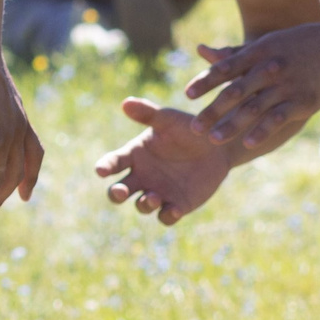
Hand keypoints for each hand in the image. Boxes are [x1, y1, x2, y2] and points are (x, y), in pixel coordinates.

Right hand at [93, 97, 233, 224]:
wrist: (218, 145)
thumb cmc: (188, 128)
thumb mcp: (168, 119)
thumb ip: (148, 113)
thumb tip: (126, 102)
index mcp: (134, 155)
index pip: (113, 163)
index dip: (105, 167)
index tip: (101, 170)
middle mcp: (142, 177)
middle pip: (119, 191)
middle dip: (116, 194)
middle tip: (120, 192)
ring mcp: (158, 192)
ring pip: (142, 205)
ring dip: (143, 204)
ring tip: (153, 197)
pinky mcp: (177, 205)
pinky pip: (166, 216)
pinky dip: (167, 215)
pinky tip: (174, 210)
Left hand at [180, 21, 319, 151]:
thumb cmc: (296, 45)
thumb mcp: (266, 44)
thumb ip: (234, 54)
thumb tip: (201, 50)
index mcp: (258, 52)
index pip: (226, 68)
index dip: (206, 81)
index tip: (187, 95)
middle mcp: (270, 68)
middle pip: (235, 91)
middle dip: (213, 110)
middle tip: (194, 128)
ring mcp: (287, 85)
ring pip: (254, 108)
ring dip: (232, 125)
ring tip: (213, 140)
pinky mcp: (303, 101)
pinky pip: (278, 118)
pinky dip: (262, 130)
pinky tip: (248, 143)